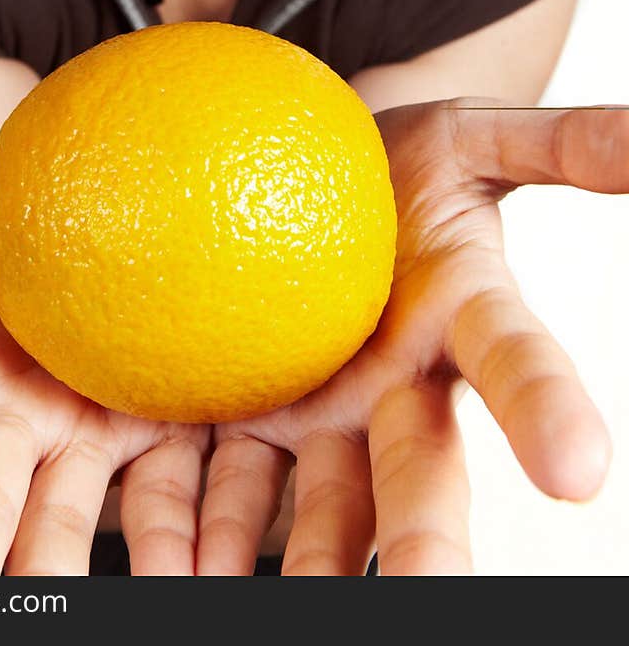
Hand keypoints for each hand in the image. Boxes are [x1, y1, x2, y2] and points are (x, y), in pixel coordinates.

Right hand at [0, 151, 208, 575]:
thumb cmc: (4, 197)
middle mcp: (7, 420)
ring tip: (73, 620)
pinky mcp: (159, 431)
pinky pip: (170, 496)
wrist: (99, 198)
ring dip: (65, 578)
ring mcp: (84, 434)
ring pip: (67, 526)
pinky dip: (181, 547)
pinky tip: (195, 586)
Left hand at [196, 101, 626, 575]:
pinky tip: (163, 575)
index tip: (576, 469)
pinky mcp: (239, 414)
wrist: (322, 173)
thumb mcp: (478, 140)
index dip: (547, 413)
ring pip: (311, 509)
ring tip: (242, 606)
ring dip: (294, 567)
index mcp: (462, 325)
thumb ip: (555, 145)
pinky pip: (208, 475)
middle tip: (424, 595)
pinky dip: (180, 527)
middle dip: (421, 545)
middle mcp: (397, 395)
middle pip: (416, 479)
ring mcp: (317, 417)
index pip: (517, 365)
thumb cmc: (412, 165)